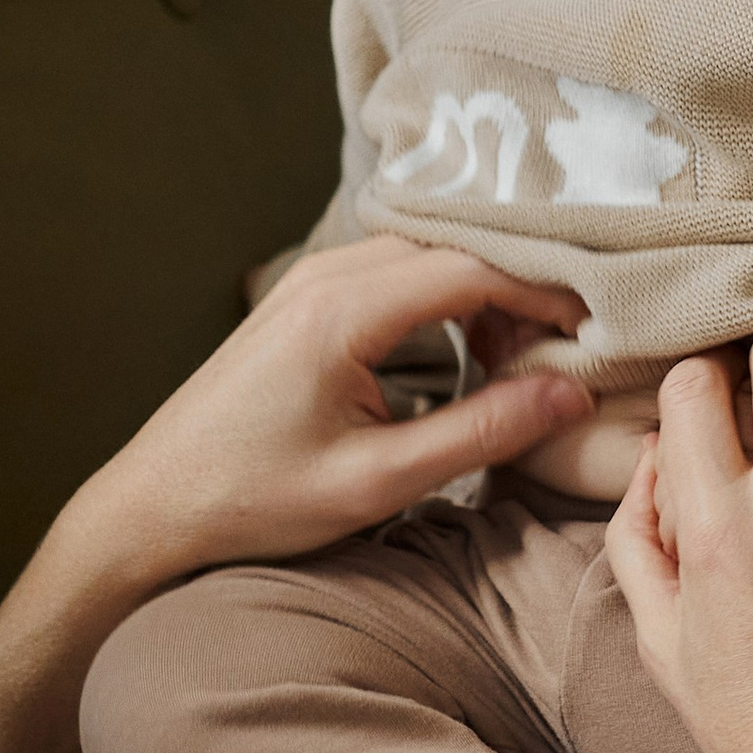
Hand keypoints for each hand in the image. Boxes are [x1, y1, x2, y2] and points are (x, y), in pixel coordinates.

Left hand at [98, 235, 590, 581]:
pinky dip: (444, 296)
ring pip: (427, 253)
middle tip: (571, 343)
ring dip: (482, 290)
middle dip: (521, 286)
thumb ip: (481, 433)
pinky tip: (467, 348)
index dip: (548, 292)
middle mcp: (324, 275)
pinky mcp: (303, 299)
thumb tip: (570, 394)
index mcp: (342, 310)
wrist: (154, 506)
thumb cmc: (253, 501)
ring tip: (525, 354)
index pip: (475, 266)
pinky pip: (394, 271)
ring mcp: (308, 280)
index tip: (598, 329)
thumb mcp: (378, 480)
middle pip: (455, 246)